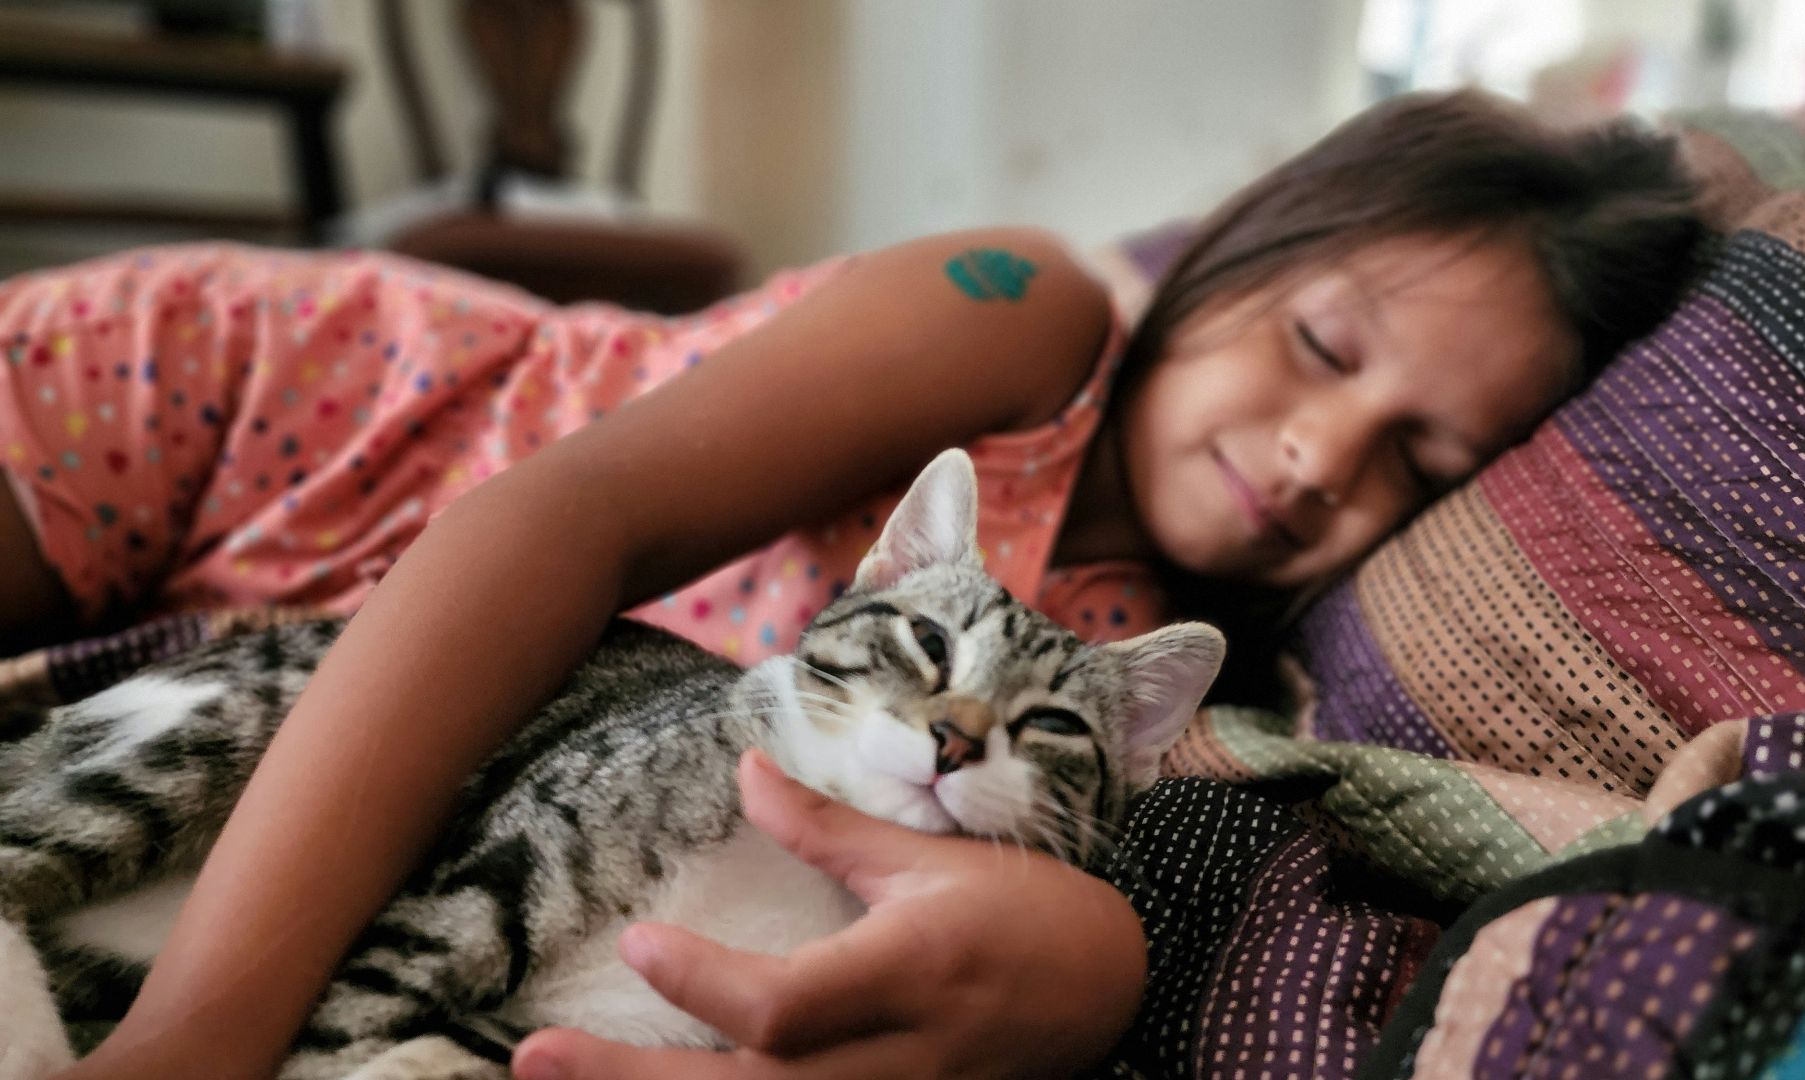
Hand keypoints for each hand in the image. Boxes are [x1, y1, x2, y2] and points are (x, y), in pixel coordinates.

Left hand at [511, 749, 1145, 1079]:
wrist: (1110, 990)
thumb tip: (741, 769)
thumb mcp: (926, 860)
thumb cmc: (1020, 912)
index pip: (785, 1007)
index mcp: (907, 975)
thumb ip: (825, 830)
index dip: (702, 983)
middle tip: (534, 1055)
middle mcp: (897, 1061)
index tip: (635, 939)